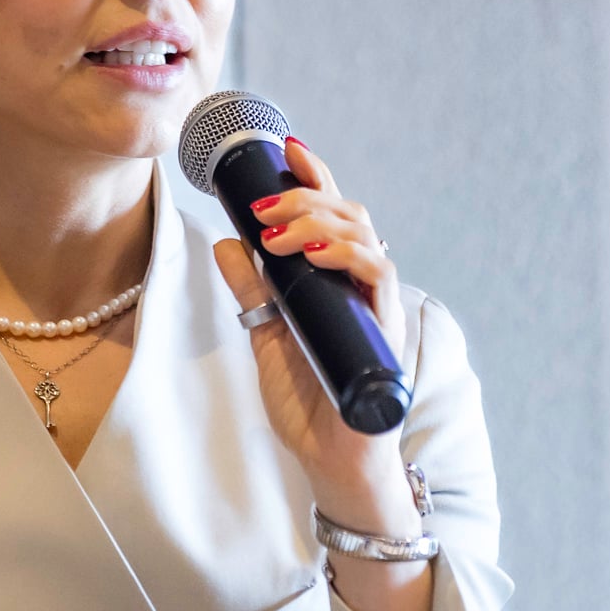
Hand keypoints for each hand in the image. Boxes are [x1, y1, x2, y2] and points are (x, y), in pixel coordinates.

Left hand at [211, 136, 413, 530]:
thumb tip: (226, 244)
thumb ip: (253, 292)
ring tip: (277, 232)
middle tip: (264, 205)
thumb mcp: (267, 338)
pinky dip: (348, 255)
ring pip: (364, 235)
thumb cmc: (309, 402)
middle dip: (306, 196)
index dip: (315, 179)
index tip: (289, 149)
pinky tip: (315, 253)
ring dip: (318, 221)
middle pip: (349, 214)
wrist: (331, 460)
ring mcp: (375, 305)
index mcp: (335, 281)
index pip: (332, 216)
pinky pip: (377, 276)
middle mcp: (361, 286)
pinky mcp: (383, 330)